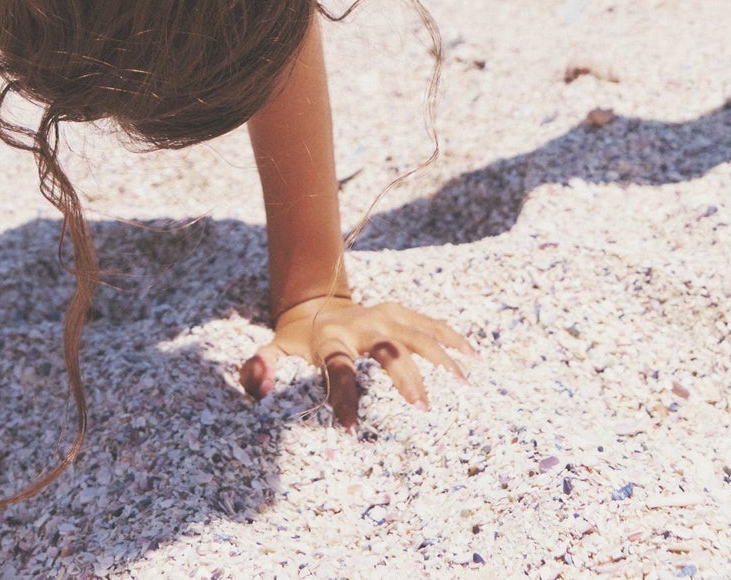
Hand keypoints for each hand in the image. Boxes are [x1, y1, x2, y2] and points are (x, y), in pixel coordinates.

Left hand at [239, 295, 476, 428]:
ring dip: (440, 355)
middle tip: (423, 408)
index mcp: (331, 341)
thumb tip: (259, 385)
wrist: (314, 302)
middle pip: (390, 350)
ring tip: (463, 379)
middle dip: (407, 377)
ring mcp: (383, 315)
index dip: (345, 398)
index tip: (353, 429)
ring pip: (417, 332)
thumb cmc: (297, 340)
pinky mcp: (399, 313)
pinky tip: (471, 354)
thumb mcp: (274, 351)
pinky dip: (450, 337)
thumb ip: (261, 367)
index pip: (339, 370)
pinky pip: (429, 324)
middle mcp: (361, 326)